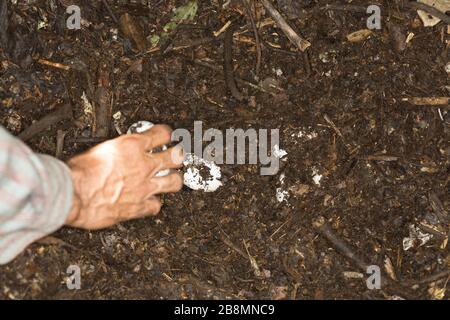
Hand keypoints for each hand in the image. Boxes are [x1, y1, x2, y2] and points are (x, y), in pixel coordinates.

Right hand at [65, 125, 182, 228]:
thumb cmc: (77, 172)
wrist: (72, 195)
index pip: (162, 133)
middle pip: (175, 157)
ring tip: (171, 179)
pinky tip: (150, 202)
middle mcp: (142, 165)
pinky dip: (154, 204)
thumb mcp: (97, 150)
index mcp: (131, 146)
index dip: (167, 134)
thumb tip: (116, 153)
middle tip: (177, 156)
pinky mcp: (139, 206)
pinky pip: (156, 206)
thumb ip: (114, 151)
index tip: (167, 135)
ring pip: (174, 182)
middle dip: (178, 156)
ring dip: (174, 180)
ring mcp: (144, 187)